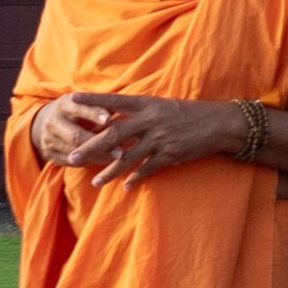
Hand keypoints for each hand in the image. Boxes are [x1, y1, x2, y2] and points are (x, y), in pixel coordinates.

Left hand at [41, 91, 245, 185]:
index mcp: (146, 104)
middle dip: (90, 147)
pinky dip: (136, 179)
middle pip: (112, 135)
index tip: (69, 100)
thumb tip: (113, 119)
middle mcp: (149, 120)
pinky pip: (148, 169)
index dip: (91, 101)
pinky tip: (126, 187)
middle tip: (71, 158)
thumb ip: (138, 113)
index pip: (112, 101)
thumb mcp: (162, 106)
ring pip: (127, 157)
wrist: (218, 123)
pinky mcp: (170, 154)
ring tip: (95, 182)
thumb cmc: (188, 113)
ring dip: (109, 171)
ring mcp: (159, 138)